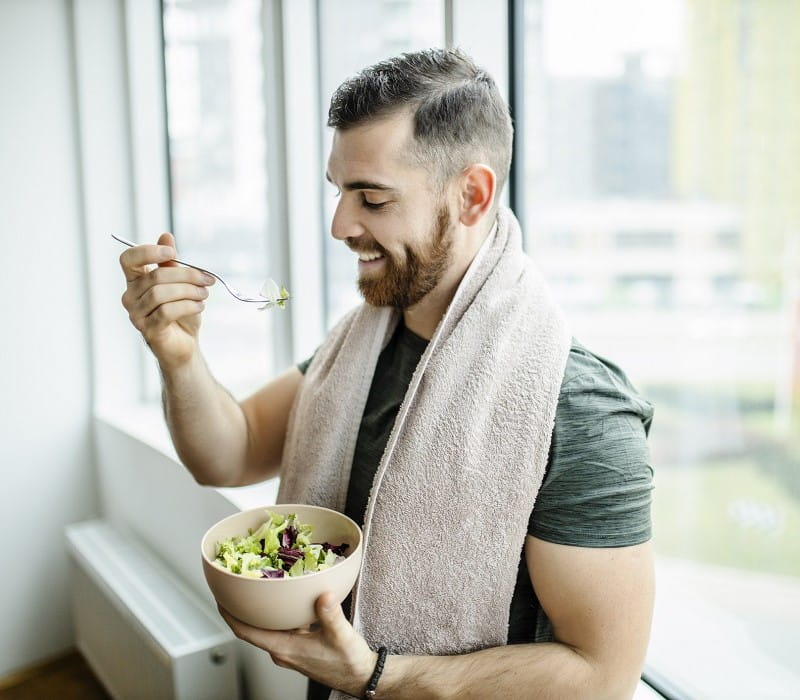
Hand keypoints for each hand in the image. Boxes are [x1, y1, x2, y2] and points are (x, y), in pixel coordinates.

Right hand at [119, 232, 214, 369]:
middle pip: (155, 276)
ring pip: (161, 294)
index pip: (129, 259)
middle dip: (186, 275)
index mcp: (135, 281)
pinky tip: (200, 307)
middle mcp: (130, 296)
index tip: (173, 254)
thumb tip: (166, 236)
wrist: (185, 344)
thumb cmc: (180, 311)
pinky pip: (167, 311)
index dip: (148, 252)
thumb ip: (170, 262)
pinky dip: (188, 306)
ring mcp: (136, 315)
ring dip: (189, 291)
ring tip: (204, 294)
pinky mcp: (148, 330)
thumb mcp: (178, 284)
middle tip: (207, 279)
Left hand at [219, 592, 377, 696]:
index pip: (246, 632)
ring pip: (267, 627)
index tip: (219, 597)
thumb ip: (330, 615)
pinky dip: (279, 613)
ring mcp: (290, 649)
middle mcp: (282, 649)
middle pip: (252, 628)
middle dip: (242, 608)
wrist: (360, 675)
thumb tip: (323, 595)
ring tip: (259, 587)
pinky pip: (282, 626)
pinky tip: (288, 599)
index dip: (229, 615)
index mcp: (284, 648)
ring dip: (260, 610)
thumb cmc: (348, 662)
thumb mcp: (340, 635)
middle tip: (237, 584)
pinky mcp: (299, 646)